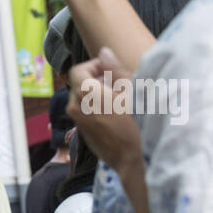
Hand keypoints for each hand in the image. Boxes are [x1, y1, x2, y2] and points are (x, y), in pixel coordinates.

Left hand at [66, 47, 142, 172]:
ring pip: (83, 99)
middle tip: (119, 85)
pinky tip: (116, 114)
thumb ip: (114, 68)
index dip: (94, 66)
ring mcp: (77, 122)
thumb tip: (103, 51)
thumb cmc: (136, 122)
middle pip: (80, 84)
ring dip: (97, 94)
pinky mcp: (83, 134)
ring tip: (119, 100)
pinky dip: (96, 108)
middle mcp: (75, 106)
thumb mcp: (131, 90)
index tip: (110, 70)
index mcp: (84, 93)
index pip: (78, 70)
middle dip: (97, 80)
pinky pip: (85, 114)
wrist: (134, 160)